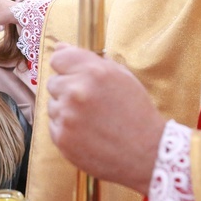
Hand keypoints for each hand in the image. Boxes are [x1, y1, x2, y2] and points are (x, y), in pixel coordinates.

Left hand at [46, 43, 166, 193]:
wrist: (147, 153)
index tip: (73, 74)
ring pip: (53, 104)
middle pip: (53, 82)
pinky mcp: (61, 138)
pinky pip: (54, 124)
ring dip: (66, 109)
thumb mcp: (121, 77)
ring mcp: (66, 116)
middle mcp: (76, 91)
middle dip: (68, 89)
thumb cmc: (136, 112)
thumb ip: (88, 59)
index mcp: (93, 72)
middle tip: (91, 102)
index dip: (66, 66)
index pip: (58, 58)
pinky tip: (87, 132)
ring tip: (92, 119)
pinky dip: (66, 128)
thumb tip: (60, 46)